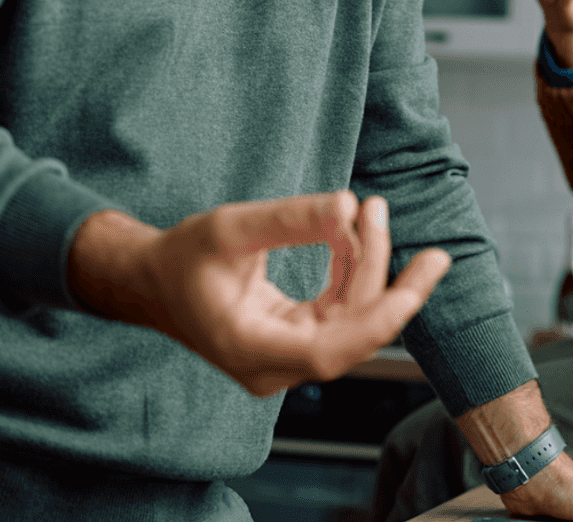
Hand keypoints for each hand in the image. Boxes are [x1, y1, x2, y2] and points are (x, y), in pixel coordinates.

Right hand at [70, 191, 449, 396]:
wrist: (149, 281)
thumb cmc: (181, 257)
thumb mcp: (230, 227)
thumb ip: (290, 218)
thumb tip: (352, 204)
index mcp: (250, 349)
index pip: (333, 349)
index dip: (384, 315)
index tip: (423, 275)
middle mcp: (273, 367)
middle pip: (353, 332)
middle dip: (386, 278)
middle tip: (403, 226)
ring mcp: (286, 360)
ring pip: (353, 321)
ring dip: (370, 267)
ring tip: (372, 211)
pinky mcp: (296, 343)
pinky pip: (342, 313)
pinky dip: (353, 273)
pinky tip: (354, 234)